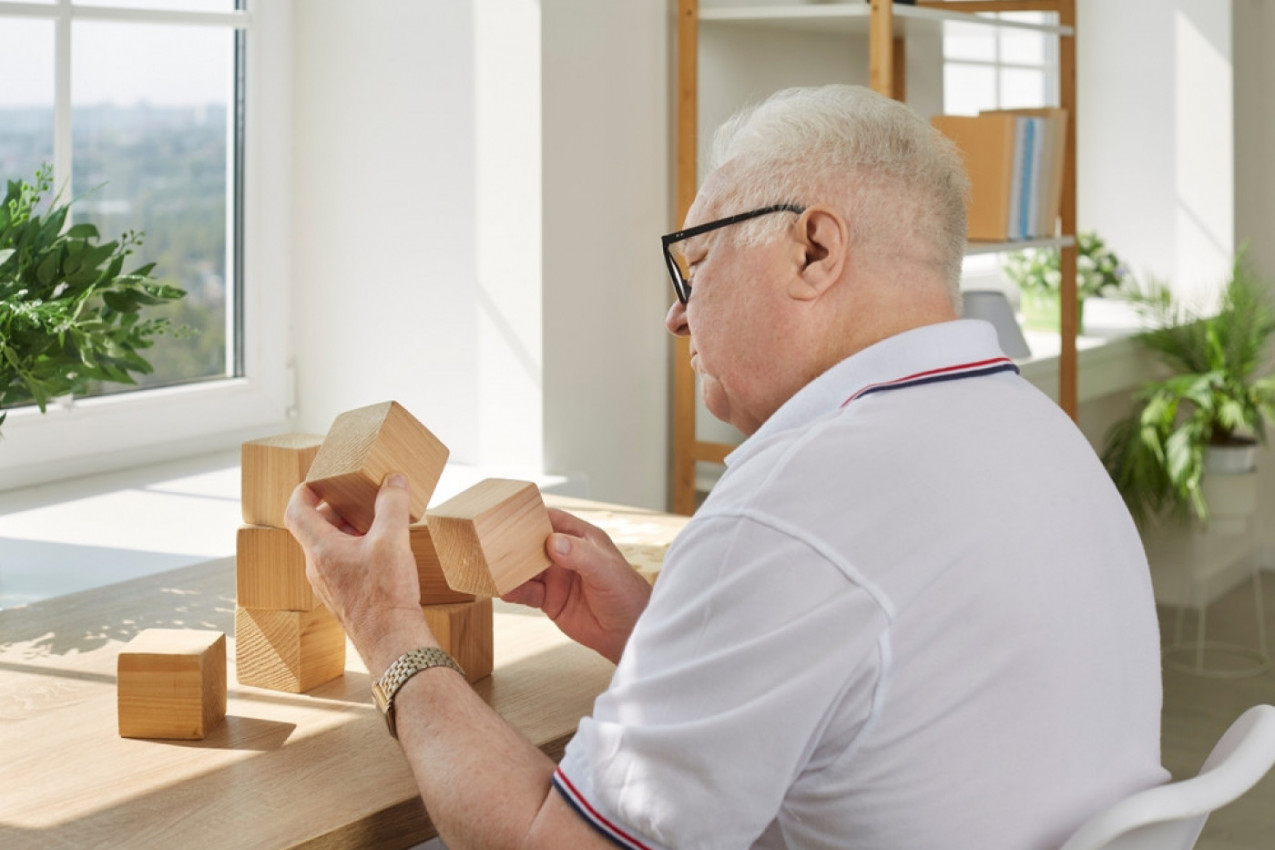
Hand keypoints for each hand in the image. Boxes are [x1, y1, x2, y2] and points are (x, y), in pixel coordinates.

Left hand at [284, 473, 432, 677]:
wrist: (392, 642)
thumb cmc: (386, 594)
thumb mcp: (393, 540)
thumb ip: (392, 505)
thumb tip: (394, 480)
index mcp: (321, 550)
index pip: (295, 511)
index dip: (303, 490)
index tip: (320, 479)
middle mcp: (317, 568)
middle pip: (314, 528)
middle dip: (334, 507)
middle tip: (355, 495)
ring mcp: (328, 585)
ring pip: (328, 547)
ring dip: (345, 529)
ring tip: (373, 520)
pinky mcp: (342, 598)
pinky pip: (339, 564)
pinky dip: (354, 549)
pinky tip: (381, 551)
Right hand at [502, 508, 651, 663]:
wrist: (628, 633)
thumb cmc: (627, 595)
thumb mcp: (606, 570)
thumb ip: (580, 555)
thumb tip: (553, 542)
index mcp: (581, 538)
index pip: (551, 520)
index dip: (531, 517)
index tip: (508, 516)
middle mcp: (566, 555)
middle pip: (532, 544)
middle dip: (514, 544)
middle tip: (492, 544)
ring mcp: (556, 577)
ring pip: (526, 569)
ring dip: (511, 569)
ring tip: (494, 569)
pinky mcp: (550, 600)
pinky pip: (528, 592)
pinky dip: (515, 590)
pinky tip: (506, 590)